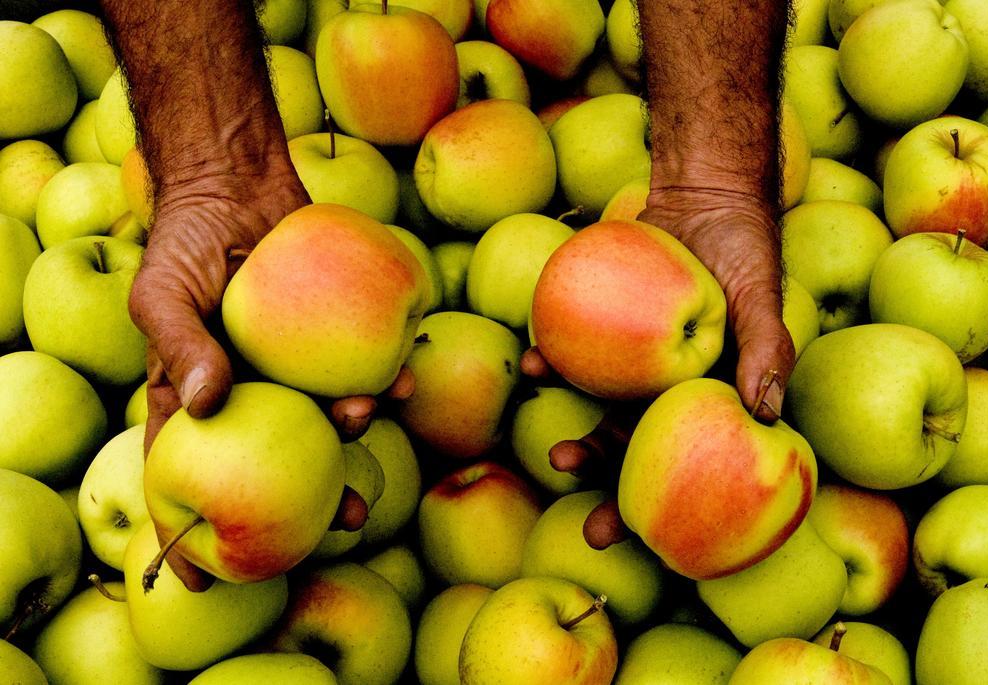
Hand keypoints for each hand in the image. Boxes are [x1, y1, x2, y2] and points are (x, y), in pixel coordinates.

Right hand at [130, 168, 414, 590]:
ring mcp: (296, 369)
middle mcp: (253, 395)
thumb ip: (181, 346)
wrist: (238, 182)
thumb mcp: (162, 292)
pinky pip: (363, 369)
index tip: (207, 581)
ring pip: (330, 421)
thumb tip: (203, 407)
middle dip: (315, 499)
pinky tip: (407, 378)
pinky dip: (386, 377)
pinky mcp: (336, 337)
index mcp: (197, 400)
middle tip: (349, 519)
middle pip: (280, 466)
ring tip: (374, 416)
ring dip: (358, 430)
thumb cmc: (187, 239)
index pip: (183, 477)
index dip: (188, 533)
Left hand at [522, 186, 794, 551]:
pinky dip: (556, 362)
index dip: (665, 503)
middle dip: (610, 488)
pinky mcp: (605, 330)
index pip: (693, 464)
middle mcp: (669, 391)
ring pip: (601, 414)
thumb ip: (767, 349)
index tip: (637, 534)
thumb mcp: (762, 296)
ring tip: (554, 455)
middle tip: (586, 522)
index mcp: (711, 399)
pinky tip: (538, 362)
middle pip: (638, 453)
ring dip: (577, 438)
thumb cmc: (744, 248)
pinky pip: (577, 356)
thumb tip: (766, 414)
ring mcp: (634, 363)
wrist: (703, 195)